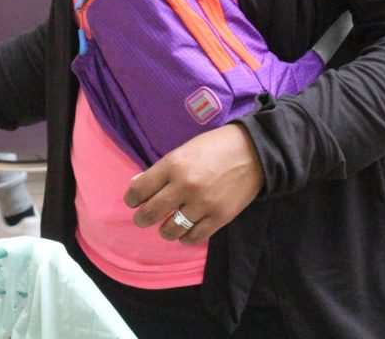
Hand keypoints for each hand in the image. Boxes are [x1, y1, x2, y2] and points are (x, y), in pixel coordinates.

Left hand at [123, 124, 263, 244]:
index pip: (139, 189)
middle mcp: (184, 185)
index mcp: (173, 164)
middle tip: (142, 219)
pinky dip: (185, 237)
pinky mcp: (219, 217)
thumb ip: (162, 169)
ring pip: (170, 230)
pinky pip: (194, 237)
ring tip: (166, 227)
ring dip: (164, 231)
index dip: (131, 199)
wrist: (253, 152)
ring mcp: (202, 203)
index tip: (133, 202)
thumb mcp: (183, 150)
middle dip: (142, 219)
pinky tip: (185, 232)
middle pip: (150, 213)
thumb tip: (137, 184)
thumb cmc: (215, 147)